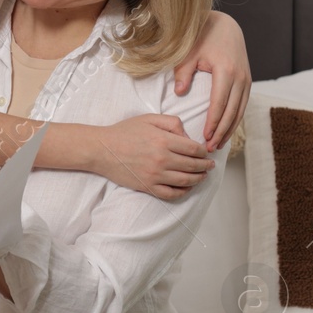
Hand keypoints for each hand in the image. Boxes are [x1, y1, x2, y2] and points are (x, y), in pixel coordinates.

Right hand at [95, 115, 214, 199]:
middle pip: (193, 166)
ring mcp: (155, 175)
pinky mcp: (147, 186)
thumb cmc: (125, 131)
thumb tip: (187, 136)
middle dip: (205, 166)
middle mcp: (162, 159)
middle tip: (210, 166)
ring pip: (185, 181)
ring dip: (198, 179)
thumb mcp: (150, 118)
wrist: (102, 149)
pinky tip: (187, 188)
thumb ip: (172, 122)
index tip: (207, 153)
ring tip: (202, 176)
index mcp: (164, 140)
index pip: (194, 149)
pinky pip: (171, 193)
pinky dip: (183, 192)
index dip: (204, 152)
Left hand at [172, 10, 251, 151]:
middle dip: (221, 132)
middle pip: (232, 112)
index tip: (204, 137)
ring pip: (240, 111)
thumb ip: (184, 73)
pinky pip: (243, 105)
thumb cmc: (204, 37)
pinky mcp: (248, 81)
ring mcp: (246, 80)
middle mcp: (240, 78)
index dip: (212, 123)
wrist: (226, 25)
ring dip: (229, 129)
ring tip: (218, 144)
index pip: (219, 104)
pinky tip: (226, 131)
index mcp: (226, 71)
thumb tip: (179, 93)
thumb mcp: (189, 52)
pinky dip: (235, 120)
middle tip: (209, 148)